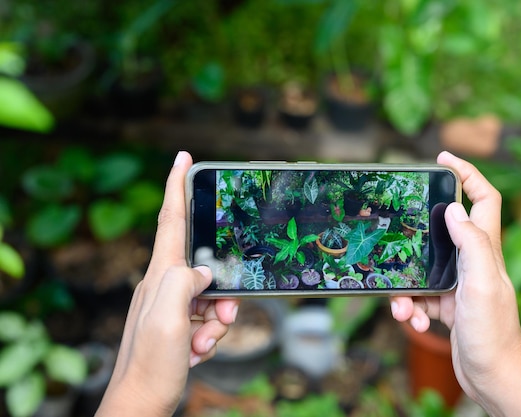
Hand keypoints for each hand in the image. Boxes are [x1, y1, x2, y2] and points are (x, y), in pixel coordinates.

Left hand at [96, 152, 238, 416]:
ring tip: (201, 343)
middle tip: (217, 319)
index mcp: (160, 275)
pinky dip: (213, 333)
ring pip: (215, 295)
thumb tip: (204, 272)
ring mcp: (175, 304)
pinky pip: (212, 316)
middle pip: (208, 266)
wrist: (143, 402)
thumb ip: (184, 283)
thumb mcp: (167, 319)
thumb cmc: (151, 363)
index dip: (176, 185)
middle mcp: (167, 284)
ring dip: (219, 320)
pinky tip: (198, 350)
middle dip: (223, 290)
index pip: (171, 220)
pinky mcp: (183, 323)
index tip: (184, 157)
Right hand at [390, 152, 520, 415]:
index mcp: (486, 249)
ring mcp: (458, 283)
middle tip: (394, 227)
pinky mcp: (446, 305)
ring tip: (403, 306)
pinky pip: (419, 296)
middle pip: (444, 229)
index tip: (443, 157)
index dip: (468, 173)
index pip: (484, 198)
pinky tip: (413, 323)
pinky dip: (411, 308)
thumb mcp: (481, 284)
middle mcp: (473, 262)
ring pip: (422, 268)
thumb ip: (472, 244)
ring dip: (406, 286)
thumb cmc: (492, 332)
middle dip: (416, 233)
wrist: (492, 377)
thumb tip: (455, 208)